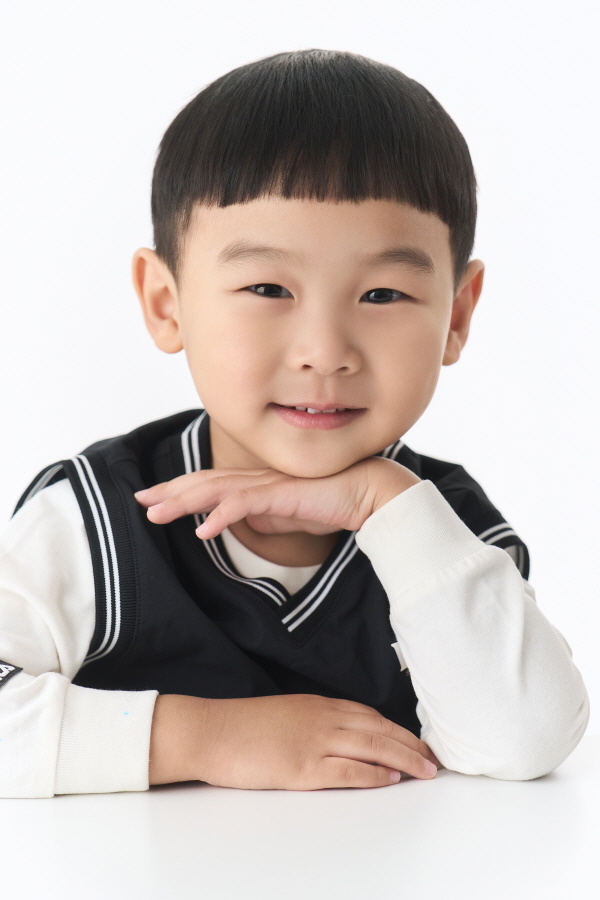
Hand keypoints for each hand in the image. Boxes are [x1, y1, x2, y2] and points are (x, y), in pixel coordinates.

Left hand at [135, 457, 420, 537]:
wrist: (370, 494)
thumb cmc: (333, 502)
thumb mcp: (291, 516)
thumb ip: (268, 517)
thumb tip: (247, 524)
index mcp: (258, 482)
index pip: (211, 484)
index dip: (180, 490)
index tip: (153, 499)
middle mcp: (258, 478)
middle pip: (204, 482)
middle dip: (169, 491)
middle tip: (139, 500)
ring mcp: (269, 484)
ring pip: (216, 489)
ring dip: (183, 502)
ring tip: (155, 514)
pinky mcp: (283, 494)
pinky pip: (245, 504)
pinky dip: (221, 515)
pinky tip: (203, 530)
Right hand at [149, 693, 439, 788]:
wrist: (211, 731)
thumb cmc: (243, 726)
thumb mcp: (286, 713)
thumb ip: (314, 721)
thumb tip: (339, 735)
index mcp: (317, 704)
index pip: (369, 714)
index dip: (397, 729)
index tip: (416, 741)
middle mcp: (322, 718)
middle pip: (378, 729)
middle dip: (410, 744)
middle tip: (433, 759)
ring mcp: (314, 742)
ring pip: (371, 747)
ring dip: (403, 759)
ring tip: (425, 770)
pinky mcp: (303, 767)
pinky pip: (348, 770)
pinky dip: (373, 774)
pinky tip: (390, 779)